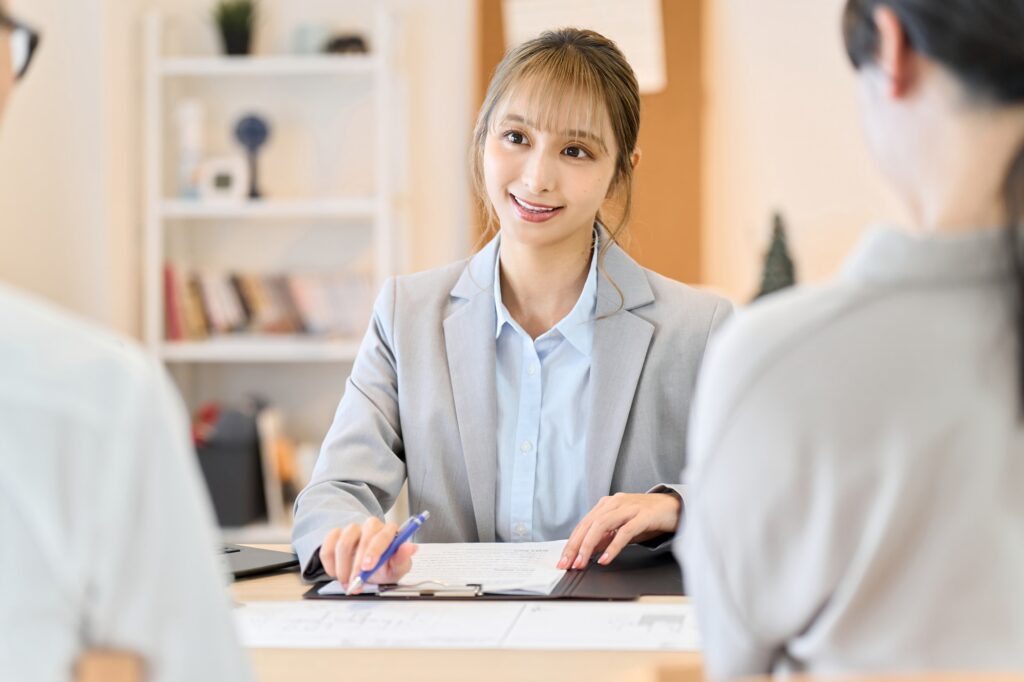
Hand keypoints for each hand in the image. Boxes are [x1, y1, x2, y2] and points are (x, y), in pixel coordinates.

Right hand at [319, 517, 417, 593]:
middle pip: (361, 539)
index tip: (367, 567)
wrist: (369, 571)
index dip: (374, 551)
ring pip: (342, 544)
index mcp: (389, 531)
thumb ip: (402, 559)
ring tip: (347, 583)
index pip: (382, 536)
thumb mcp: (396, 568)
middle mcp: (370, 526)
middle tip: (355, 583)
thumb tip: (411, 547)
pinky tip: (336, 574)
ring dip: (343, 568)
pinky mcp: (335, 535)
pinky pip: (327, 547)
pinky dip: (330, 564)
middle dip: (357, 565)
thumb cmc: (384, 568)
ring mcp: (352, 529)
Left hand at [557, 492, 680, 569]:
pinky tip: (605, 559)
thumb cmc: (648, 518)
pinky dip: (613, 546)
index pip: (584, 524)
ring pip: (602, 525)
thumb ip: (606, 537)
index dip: (571, 543)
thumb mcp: (622, 529)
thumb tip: (587, 552)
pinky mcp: (644, 515)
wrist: (675, 507)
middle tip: (568, 564)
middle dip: (575, 545)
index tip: (564, 560)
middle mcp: (615, 503)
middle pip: (589, 524)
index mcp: (607, 504)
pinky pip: (625, 531)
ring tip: (582, 562)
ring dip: (589, 546)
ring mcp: (629, 507)